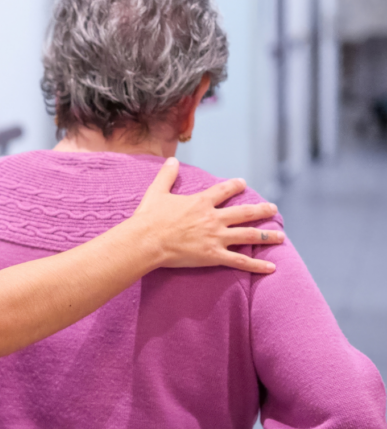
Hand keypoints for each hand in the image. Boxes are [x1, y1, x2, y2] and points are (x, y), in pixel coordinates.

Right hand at [133, 157, 283, 272]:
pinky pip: (240, 261)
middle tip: (273, 209)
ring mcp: (216, 237)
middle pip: (244, 213)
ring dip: (267, 236)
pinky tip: (271, 268)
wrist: (147, 241)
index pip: (223, 191)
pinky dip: (257, 265)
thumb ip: (166, 175)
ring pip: (248, 235)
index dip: (234, 186)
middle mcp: (213, 218)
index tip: (243, 183)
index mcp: (200, 202)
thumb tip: (172, 160)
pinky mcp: (214, 256)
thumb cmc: (149, 218)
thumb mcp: (156, 192)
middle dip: (261, 210)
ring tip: (281, 237)